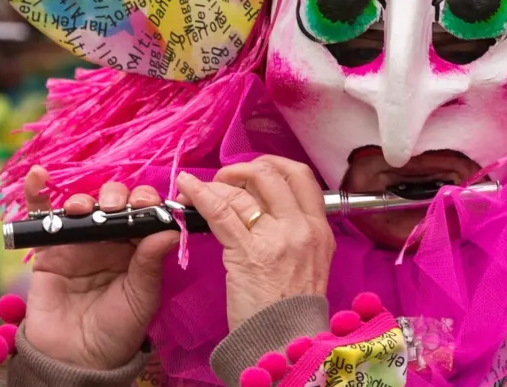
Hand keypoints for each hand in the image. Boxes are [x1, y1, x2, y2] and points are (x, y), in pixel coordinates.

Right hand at [21, 168, 180, 370]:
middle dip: (117, 196)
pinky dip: (37, 192)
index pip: (143, 212)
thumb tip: (170, 229)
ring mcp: (78, 240)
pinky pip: (42, 215)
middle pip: (114, 201)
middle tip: (116, 208)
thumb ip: (151, 262)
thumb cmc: (117, 329)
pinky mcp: (48, 247)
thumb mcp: (142, 297)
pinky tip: (38, 176)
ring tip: (85, 209)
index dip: (146, 202)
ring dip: (84, 199)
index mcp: (137, 246)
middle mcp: (109, 238)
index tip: (148, 204)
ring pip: (82, 204)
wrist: (76, 358)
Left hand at [176, 156, 334, 330]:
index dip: (272, 165)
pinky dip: (200, 194)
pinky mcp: (248, 251)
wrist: (285, 342)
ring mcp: (277, 238)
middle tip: (226, 182)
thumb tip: (263, 208)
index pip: (301, 176)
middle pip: (272, 174)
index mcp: (320, 229)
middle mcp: (303, 227)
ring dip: (217, 184)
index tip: (254, 172)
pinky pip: (222, 210)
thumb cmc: (290, 310)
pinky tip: (187, 189)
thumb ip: (294, 234)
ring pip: (244, 190)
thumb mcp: (309, 264)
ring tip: (200, 190)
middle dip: (243, 170)